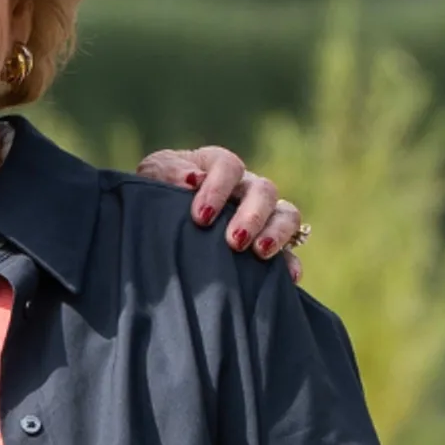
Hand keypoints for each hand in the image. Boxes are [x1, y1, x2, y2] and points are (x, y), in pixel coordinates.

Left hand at [136, 145, 307, 270]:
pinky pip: (291, 249)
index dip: (219, 189)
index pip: (229, 166)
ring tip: (260, 253)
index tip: (201, 217)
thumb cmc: (155, 193)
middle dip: (251, 216)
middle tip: (233, 241)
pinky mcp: (269, 242)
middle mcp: (246, 187)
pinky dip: (291, 262)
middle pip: (264, 190)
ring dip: (277, 233)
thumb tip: (192, 180)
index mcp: (218, 167)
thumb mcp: (153, 176)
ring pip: (286, 214)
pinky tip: (288, 277)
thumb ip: (168, 173)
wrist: (156, 223)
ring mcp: (262, 214)